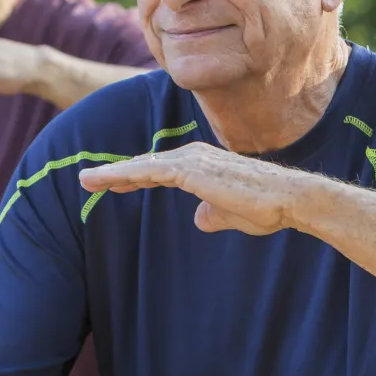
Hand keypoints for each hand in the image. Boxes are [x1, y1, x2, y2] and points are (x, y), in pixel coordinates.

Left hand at [79, 142, 297, 235]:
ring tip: (86, 181)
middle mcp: (194, 156)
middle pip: (146, 165)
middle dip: (116, 173)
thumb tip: (199, 220)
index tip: (112, 184)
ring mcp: (192, 161)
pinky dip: (125, 175)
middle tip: (86, 180)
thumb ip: (213, 214)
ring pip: (143, 167)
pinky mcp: (192, 171)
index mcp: (201, 164)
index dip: (134, 176)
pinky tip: (107, 182)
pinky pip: (150, 172)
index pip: (160, 170)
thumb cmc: (266, 207)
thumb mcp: (231, 214)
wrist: (289, 200)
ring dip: (113, 174)